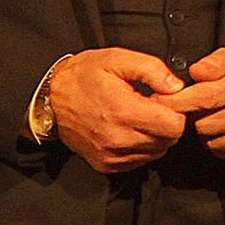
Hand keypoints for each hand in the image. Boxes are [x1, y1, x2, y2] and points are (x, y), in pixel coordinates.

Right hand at [49, 48, 189, 174]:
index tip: (163, 99)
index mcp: (124, 112)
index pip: (175, 125)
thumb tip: (176, 87)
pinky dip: (142, 147)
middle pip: (169, 140)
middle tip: (152, 106)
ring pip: (157, 152)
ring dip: (155, 136)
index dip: (176, 110)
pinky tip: (129, 129)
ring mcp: (111, 156)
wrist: (49, 100)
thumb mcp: (116, 59)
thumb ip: (152, 69)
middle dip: (168, 122)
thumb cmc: (82, 77)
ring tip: (139, 116)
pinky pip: (140, 160)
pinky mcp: (106, 165)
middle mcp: (118, 139)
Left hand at [157, 48, 224, 162]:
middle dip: (194, 117)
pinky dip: (218, 142)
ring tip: (213, 116)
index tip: (161, 101)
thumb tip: (194, 74)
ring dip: (205, 131)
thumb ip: (212, 63)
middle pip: (205, 125)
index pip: (205, 98)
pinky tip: (224, 128)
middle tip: (197, 107)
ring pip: (212, 142)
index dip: (178, 102)